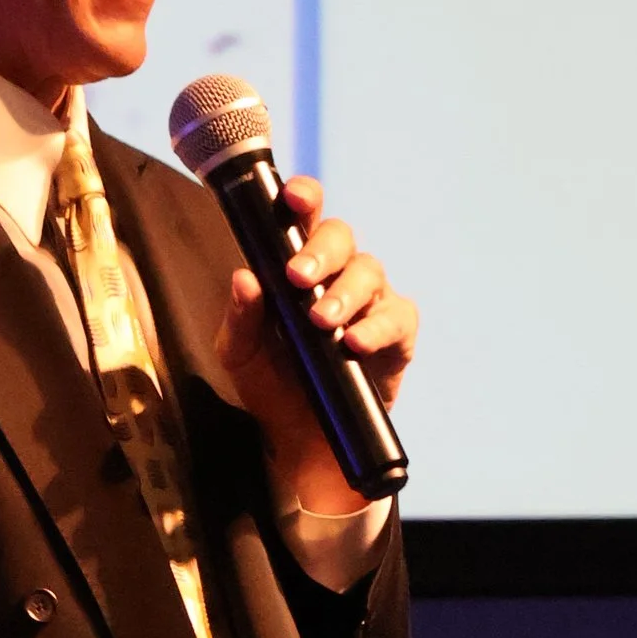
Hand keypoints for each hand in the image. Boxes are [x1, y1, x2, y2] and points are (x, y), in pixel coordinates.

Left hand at [213, 175, 416, 515]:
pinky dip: (376, 328)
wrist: (301, 440)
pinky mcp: (397, 335)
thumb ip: (240, 317)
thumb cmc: (271, 384)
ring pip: (369, 271)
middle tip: (297, 278)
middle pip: (341, 236)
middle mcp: (338, 273)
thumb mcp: (240, 355)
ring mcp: (371, 301)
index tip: (292, 197)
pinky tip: (355, 343)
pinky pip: (397, 317)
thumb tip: (244, 277)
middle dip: (320, 252)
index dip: (303, 197)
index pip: (304, 217)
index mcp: (298, 264)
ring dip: (344, 293)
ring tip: (322, 322)